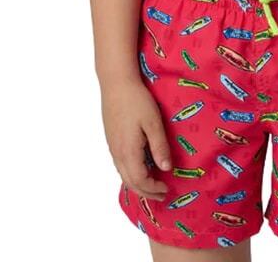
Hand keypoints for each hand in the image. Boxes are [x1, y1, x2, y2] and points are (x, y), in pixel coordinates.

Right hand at [101, 79, 171, 201]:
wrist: (116, 83)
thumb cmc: (137, 100)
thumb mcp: (153, 122)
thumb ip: (159, 147)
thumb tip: (166, 169)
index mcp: (129, 151)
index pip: (140, 180)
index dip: (153, 188)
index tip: (166, 189)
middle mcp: (117, 153)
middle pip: (130, 182)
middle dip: (146, 191)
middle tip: (161, 194)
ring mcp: (112, 146)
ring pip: (123, 174)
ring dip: (138, 183)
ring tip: (152, 185)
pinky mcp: (111, 139)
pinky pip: (120, 164)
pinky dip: (130, 173)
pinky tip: (139, 168)